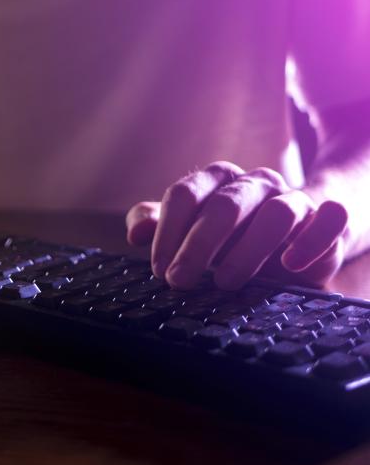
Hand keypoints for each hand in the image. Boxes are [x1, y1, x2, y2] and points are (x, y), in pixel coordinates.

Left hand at [126, 161, 348, 289]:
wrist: (292, 238)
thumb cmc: (230, 238)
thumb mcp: (190, 232)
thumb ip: (160, 227)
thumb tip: (135, 233)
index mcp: (216, 181)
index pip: (185, 194)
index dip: (167, 231)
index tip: (158, 269)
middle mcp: (253, 184)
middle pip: (224, 204)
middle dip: (198, 244)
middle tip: (178, 281)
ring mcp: (292, 198)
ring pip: (276, 212)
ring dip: (248, 249)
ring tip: (224, 282)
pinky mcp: (326, 218)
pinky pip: (330, 218)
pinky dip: (311, 240)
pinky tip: (289, 264)